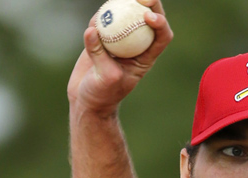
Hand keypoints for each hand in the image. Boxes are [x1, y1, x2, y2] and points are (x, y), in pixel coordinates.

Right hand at [66, 0, 172, 115]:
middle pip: (147, 20)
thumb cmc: (102, 94)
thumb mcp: (105, 78)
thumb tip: (93, 29)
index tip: (148, 16)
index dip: (160, 23)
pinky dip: (101, 14)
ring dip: (124, 4)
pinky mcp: (101, 38)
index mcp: (146, 58)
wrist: (86, 99)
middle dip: (148, 4)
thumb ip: (99, 54)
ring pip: (126, 16)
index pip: (161, 37)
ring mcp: (119, 40)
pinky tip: (99, 12)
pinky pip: (103, 21)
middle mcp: (136, 46)